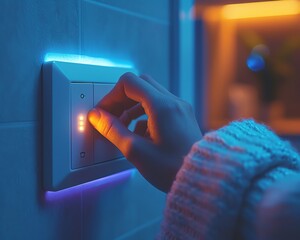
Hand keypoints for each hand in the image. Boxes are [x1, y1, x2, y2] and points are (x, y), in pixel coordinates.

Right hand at [88, 73, 201, 191]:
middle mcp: (174, 102)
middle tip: (111, 116)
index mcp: (162, 106)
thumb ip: (113, 130)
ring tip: (122, 126)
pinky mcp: (182, 117)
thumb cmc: (173, 169)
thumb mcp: (136, 151)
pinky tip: (139, 134)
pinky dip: (144, 114)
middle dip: (121, 99)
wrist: (201, 179)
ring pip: (149, 95)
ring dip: (132, 106)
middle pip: (140, 85)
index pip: (129, 83)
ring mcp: (180, 108)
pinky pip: (159, 106)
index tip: (103, 112)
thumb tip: (98, 117)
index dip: (111, 96)